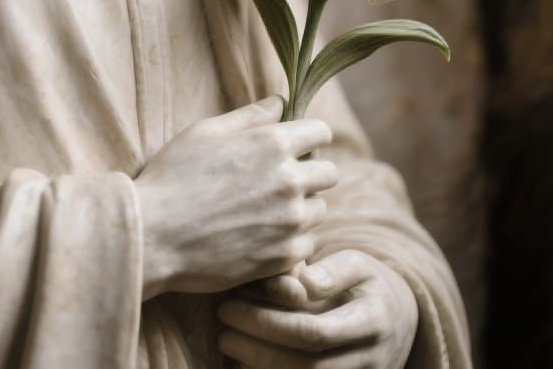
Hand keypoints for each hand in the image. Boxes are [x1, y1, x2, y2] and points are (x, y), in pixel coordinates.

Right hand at [135, 96, 335, 297]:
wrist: (153, 235)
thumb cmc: (173, 176)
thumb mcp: (206, 132)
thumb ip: (250, 116)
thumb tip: (280, 102)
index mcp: (273, 143)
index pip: (321, 132)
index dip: (309, 136)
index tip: (294, 146)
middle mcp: (289, 180)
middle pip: (329, 173)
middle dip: (309, 172)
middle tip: (278, 181)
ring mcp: (290, 221)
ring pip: (319, 210)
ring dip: (301, 208)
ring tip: (265, 210)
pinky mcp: (284, 257)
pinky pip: (307, 244)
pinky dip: (291, 240)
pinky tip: (261, 236)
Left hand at [216, 250, 417, 367]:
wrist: (400, 321)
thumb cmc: (368, 284)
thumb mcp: (360, 264)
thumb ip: (334, 269)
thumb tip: (305, 284)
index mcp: (373, 321)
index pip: (314, 332)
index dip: (267, 323)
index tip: (229, 306)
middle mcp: (372, 360)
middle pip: (306, 365)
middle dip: (257, 349)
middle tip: (222, 330)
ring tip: (228, 345)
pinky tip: (247, 365)